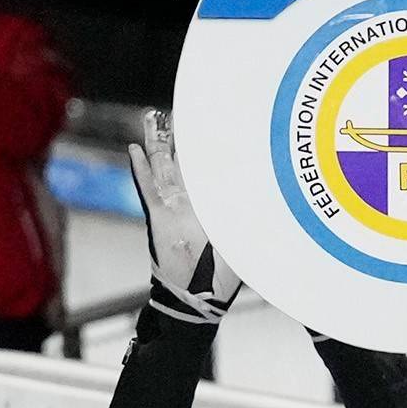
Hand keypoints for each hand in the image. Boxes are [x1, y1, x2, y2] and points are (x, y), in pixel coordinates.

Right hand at [128, 112, 237, 322]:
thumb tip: (274, 202)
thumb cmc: (222, 275)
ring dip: (157, 143)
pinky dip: (140, 170)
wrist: (199, 297)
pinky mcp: (159, 218)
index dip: (212, 147)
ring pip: (164, 167)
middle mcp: (190, 202)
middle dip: (181, 136)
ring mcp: (173, 207)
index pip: (210, 169)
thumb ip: (252, 221)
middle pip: (184, 160)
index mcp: (209, 205)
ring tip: (151, 118)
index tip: (216, 121)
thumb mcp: (243, 240)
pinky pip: (148, 189)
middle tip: (179, 110)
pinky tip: (133, 150)